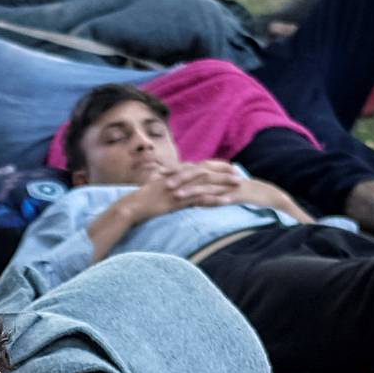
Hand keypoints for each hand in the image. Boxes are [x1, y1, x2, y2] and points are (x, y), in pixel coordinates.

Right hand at [124, 161, 243, 224]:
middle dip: (224, 173)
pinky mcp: (181, 199)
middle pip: (208, 172)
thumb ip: (170, 184)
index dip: (216, 167)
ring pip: (208, 183)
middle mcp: (182, 177)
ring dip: (224, 183)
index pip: (201, 167)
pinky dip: (215, 199)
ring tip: (238, 185)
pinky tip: (226, 200)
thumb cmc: (144, 199)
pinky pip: (202, 198)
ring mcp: (182, 188)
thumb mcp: (159, 187)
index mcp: (178, 174)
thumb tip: (176, 186)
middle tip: (239, 174)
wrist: (134, 205)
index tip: (228, 168)